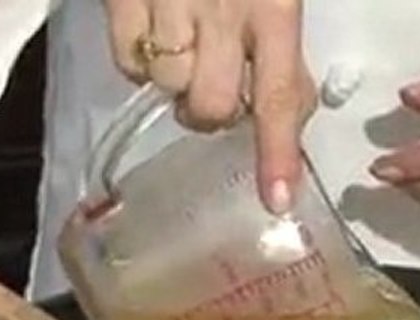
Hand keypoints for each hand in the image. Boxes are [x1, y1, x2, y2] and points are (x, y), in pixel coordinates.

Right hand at [103, 0, 316, 213]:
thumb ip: (282, 40)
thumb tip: (292, 104)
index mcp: (272, 4)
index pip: (278, 94)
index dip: (277, 153)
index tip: (277, 201)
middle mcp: (220, 11)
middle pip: (211, 107)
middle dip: (214, 112)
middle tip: (217, 86)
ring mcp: (165, 4)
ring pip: (168, 88)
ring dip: (177, 82)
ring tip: (183, 45)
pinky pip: (126, 63)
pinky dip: (138, 60)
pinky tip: (152, 29)